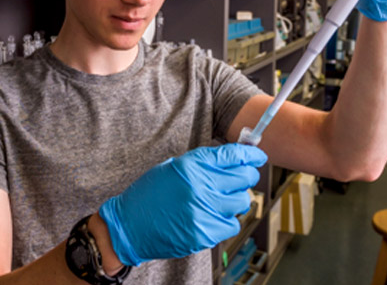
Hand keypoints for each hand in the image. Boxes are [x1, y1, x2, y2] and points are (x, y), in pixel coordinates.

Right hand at [97, 144, 266, 265]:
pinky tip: (212, 218)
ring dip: (235, 200)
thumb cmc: (148, 196)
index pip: (233, 155)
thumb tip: (232, 159)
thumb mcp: (171, 169)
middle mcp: (200, 185)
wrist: (129, 226)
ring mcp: (204, 210)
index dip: (251, 154)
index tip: (257, 156)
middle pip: (245, 178)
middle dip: (247, 177)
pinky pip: (232, 224)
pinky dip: (226, 221)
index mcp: (191, 166)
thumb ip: (201, 164)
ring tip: (219, 201)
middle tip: (240, 180)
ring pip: (242, 202)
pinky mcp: (205, 232)